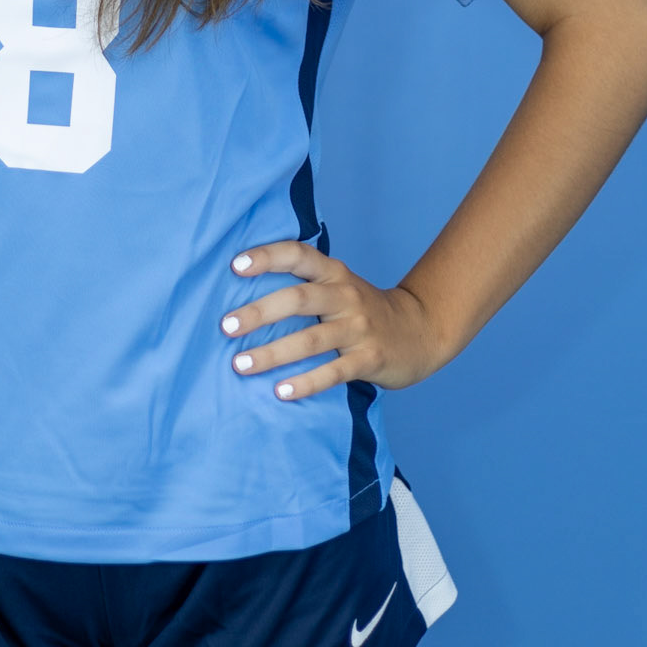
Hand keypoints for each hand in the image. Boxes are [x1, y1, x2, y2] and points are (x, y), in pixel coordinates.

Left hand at [220, 240, 443, 400]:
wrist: (420, 331)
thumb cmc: (361, 310)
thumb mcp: (338, 286)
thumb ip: (303, 283)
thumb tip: (241, 292)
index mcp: (334, 273)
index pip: (298, 255)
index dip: (267, 256)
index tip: (235, 266)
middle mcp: (346, 296)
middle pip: (299, 299)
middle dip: (259, 313)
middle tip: (226, 326)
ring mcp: (359, 328)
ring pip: (311, 340)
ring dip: (273, 353)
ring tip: (240, 365)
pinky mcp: (369, 359)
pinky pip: (334, 372)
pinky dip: (306, 382)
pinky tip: (281, 391)